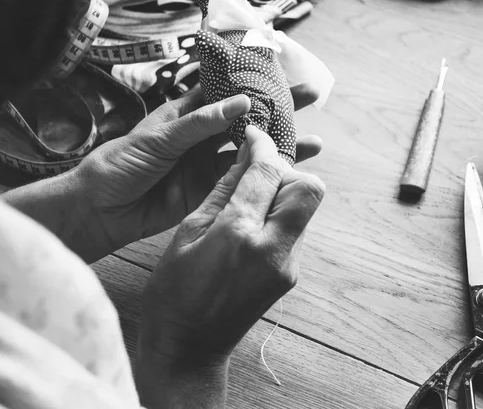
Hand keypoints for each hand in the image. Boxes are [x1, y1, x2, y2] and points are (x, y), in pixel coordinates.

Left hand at [72, 84, 322, 255]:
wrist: (101, 209)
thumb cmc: (120, 163)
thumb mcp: (159, 137)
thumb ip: (200, 123)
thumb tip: (241, 102)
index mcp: (187, 112)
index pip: (227, 91)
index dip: (253, 81)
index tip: (283, 72)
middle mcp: (203, 135)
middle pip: (247, 119)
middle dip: (278, 110)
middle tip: (312, 98)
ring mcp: (208, 163)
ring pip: (251, 151)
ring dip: (280, 145)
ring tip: (314, 141)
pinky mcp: (210, 190)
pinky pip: (242, 180)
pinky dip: (264, 176)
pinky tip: (288, 172)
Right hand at [135, 126, 324, 406]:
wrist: (188, 349)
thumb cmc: (173, 292)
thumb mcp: (187, 232)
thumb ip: (222, 190)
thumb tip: (244, 155)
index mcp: (239, 235)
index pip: (268, 171)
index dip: (262, 144)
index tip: (252, 133)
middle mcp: (274, 249)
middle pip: (309, 187)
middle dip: (285, 169)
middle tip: (255, 169)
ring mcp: (288, 266)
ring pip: (305, 207)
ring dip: (283, 191)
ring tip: (249, 194)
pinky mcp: (290, 275)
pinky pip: (295, 228)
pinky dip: (279, 213)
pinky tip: (251, 221)